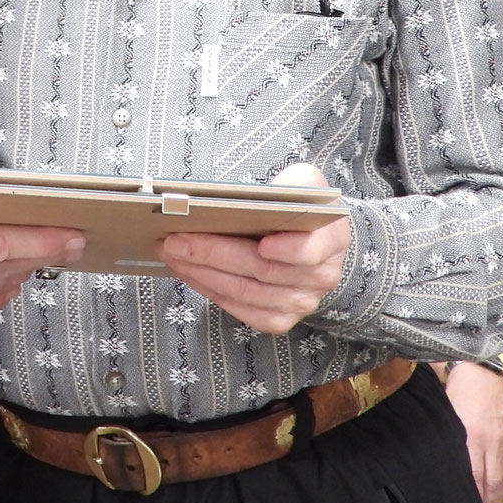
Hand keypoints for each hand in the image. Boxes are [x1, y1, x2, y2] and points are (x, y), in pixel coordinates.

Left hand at [157, 163, 349, 333]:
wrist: (313, 239)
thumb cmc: (301, 207)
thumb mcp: (304, 183)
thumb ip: (292, 183)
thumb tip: (255, 196)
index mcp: (331, 240)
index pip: (310, 251)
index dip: (287, 250)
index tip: (263, 244)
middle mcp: (320, 277)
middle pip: (262, 270)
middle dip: (214, 254)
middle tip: (176, 239)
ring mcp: (300, 303)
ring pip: (245, 292)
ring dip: (202, 273)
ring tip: (171, 253)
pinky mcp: (278, 318)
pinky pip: (240, 310)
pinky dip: (209, 290)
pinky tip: (187, 271)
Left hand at [443, 362, 502, 502]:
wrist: (481, 374)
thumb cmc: (457, 395)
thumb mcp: (447, 419)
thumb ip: (450, 445)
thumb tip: (449, 469)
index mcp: (470, 436)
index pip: (472, 476)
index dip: (471, 497)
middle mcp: (491, 442)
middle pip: (491, 484)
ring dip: (498, 500)